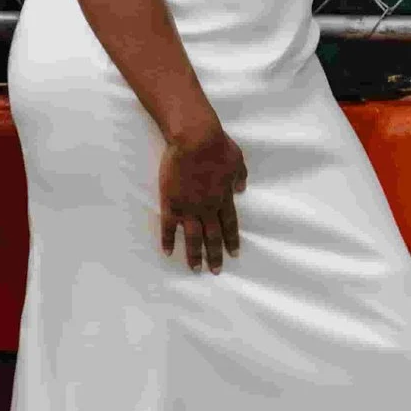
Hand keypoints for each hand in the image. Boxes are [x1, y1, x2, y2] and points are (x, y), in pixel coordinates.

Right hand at [158, 122, 246, 272]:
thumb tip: (241, 189)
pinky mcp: (171, 203)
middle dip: (215, 255)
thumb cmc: (218, 145)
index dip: (232, 240)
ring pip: (192, 237)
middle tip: (216, 271)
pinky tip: (168, 252)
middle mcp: (208, 207)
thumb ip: (240, 176)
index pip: (230, 224)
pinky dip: (168, 240)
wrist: (195, 140)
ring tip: (196, 269)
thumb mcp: (237, 159)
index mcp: (224, 197)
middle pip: (212, 236)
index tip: (234, 254)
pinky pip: (169, 227)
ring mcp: (189, 207)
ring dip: (195, 255)